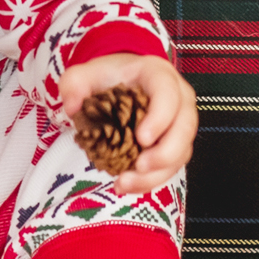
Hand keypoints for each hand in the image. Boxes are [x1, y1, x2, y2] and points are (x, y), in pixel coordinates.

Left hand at [55, 53, 195, 195]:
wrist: (118, 85)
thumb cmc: (107, 78)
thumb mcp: (84, 74)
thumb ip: (74, 84)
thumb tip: (73, 107)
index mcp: (159, 76)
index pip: (168, 94)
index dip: (160, 118)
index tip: (142, 138)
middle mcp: (178, 99)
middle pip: (184, 128)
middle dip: (165, 153)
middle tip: (139, 166)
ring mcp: (179, 124)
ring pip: (180, 153)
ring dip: (157, 174)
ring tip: (125, 182)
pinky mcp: (174, 146)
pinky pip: (170, 167)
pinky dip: (150, 181)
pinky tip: (126, 185)